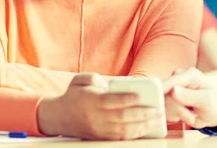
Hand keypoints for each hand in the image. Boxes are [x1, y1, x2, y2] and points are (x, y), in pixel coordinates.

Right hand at [38, 74, 162, 139]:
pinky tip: (146, 129)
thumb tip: (107, 83)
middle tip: (158, 110)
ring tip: (157, 120)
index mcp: (91, 101)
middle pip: (122, 117)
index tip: (140, 96)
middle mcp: (96, 117)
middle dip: (143, 114)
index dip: (126, 99)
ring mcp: (99, 129)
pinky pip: (120, 138)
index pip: (111, 101)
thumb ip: (93, 78)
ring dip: (143, 126)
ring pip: (124, 130)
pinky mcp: (101, 138)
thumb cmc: (74, 95)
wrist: (58, 117)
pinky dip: (134, 134)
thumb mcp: (79, 80)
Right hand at [163, 67, 216, 128]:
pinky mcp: (168, 98)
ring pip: (163, 104)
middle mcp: (178, 78)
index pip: (170, 82)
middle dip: (177, 110)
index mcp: (189, 74)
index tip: (159, 106)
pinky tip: (184, 114)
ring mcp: (172, 88)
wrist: (215, 112)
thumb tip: (173, 90)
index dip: (162, 93)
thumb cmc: (215, 104)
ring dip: (176, 114)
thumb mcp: (207, 101)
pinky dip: (173, 116)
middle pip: (164, 95)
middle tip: (191, 117)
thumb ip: (190, 96)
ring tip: (191, 115)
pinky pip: (163, 109)